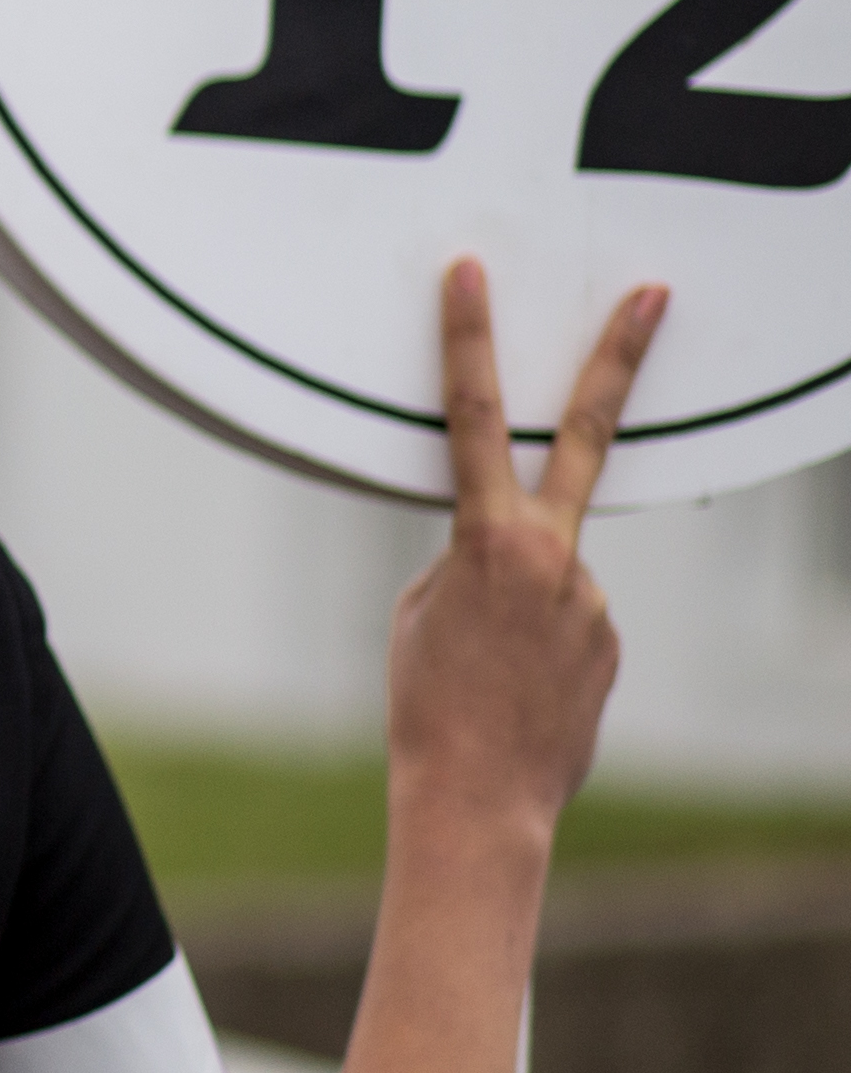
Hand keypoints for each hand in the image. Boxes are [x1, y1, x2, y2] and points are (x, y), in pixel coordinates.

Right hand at [385, 260, 658, 863]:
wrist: (481, 798)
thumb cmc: (425, 702)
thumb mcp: (417, 608)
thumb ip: (465, 557)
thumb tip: (510, 556)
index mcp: (493, 540)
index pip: (471, 417)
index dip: (467, 341)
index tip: (472, 274)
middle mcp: (560, 558)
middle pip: (585, 436)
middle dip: (618, 358)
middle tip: (656, 294)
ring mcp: (597, 601)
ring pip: (547, 571)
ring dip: (511, 605)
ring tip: (479, 672)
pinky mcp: (610, 644)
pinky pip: (563, 621)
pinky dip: (530, 645)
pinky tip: (507, 690)